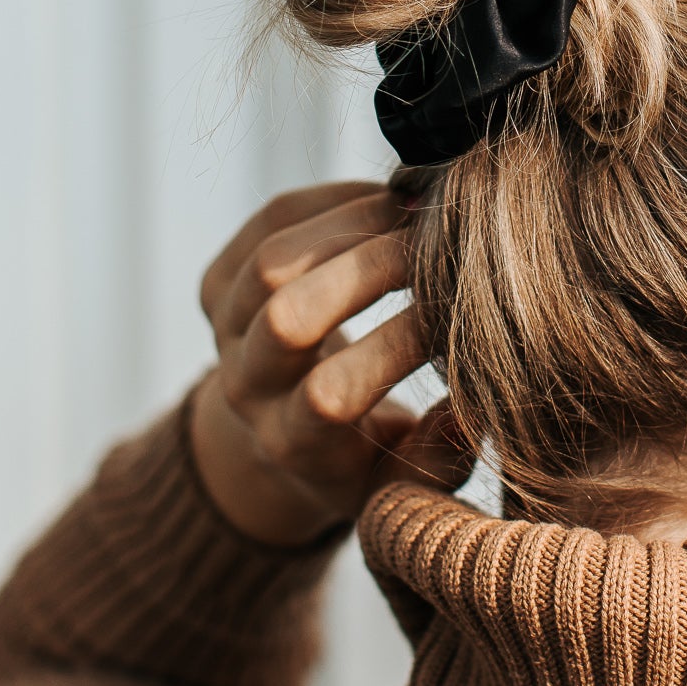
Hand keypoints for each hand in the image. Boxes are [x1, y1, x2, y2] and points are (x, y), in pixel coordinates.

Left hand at [190, 182, 470, 545]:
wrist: (285, 435)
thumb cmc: (363, 458)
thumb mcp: (401, 484)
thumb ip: (437, 461)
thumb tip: (468, 413)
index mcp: (292, 444)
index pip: (331, 393)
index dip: (398, 346)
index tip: (457, 317)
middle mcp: (245, 389)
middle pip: (288, 315)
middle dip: (372, 269)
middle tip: (440, 245)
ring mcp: (222, 331)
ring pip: (274, 258)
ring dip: (355, 224)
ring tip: (420, 213)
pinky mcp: (218, 283)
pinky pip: (270, 221)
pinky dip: (333, 200)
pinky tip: (387, 200)